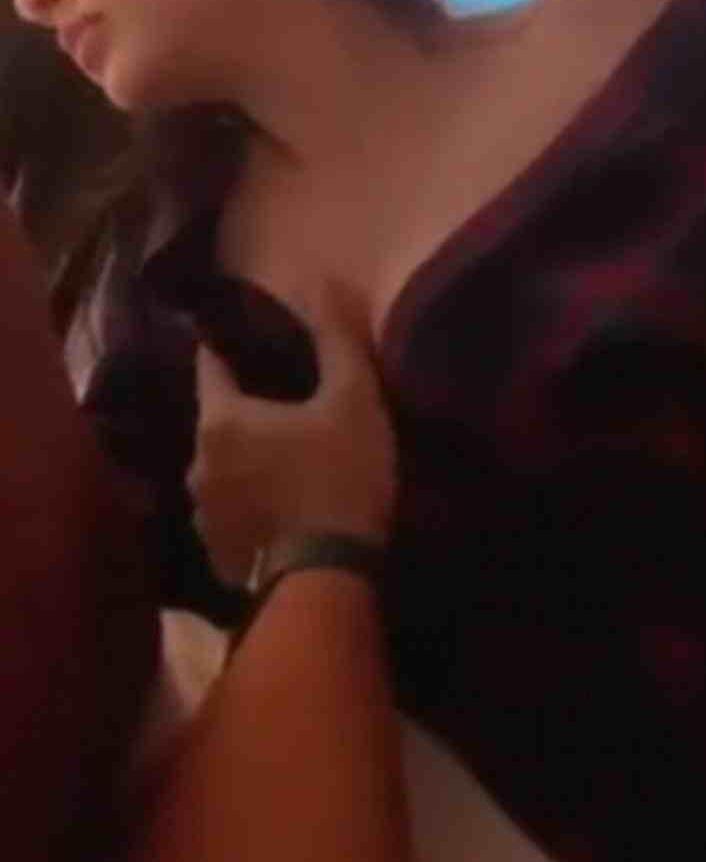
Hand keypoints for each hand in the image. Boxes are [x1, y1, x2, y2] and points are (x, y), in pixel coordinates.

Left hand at [189, 321, 397, 585]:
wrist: (329, 581)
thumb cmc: (339, 478)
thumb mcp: (353, 399)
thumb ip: (336, 337)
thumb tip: (321, 280)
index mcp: (220, 419)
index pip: (211, 363)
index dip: (232, 348)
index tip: (257, 344)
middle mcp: (196, 463)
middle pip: (217, 420)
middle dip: (246, 411)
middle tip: (287, 408)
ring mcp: (203, 515)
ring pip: (221, 470)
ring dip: (245, 463)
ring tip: (285, 462)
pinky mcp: (218, 556)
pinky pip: (231, 514)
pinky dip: (250, 506)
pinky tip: (282, 510)